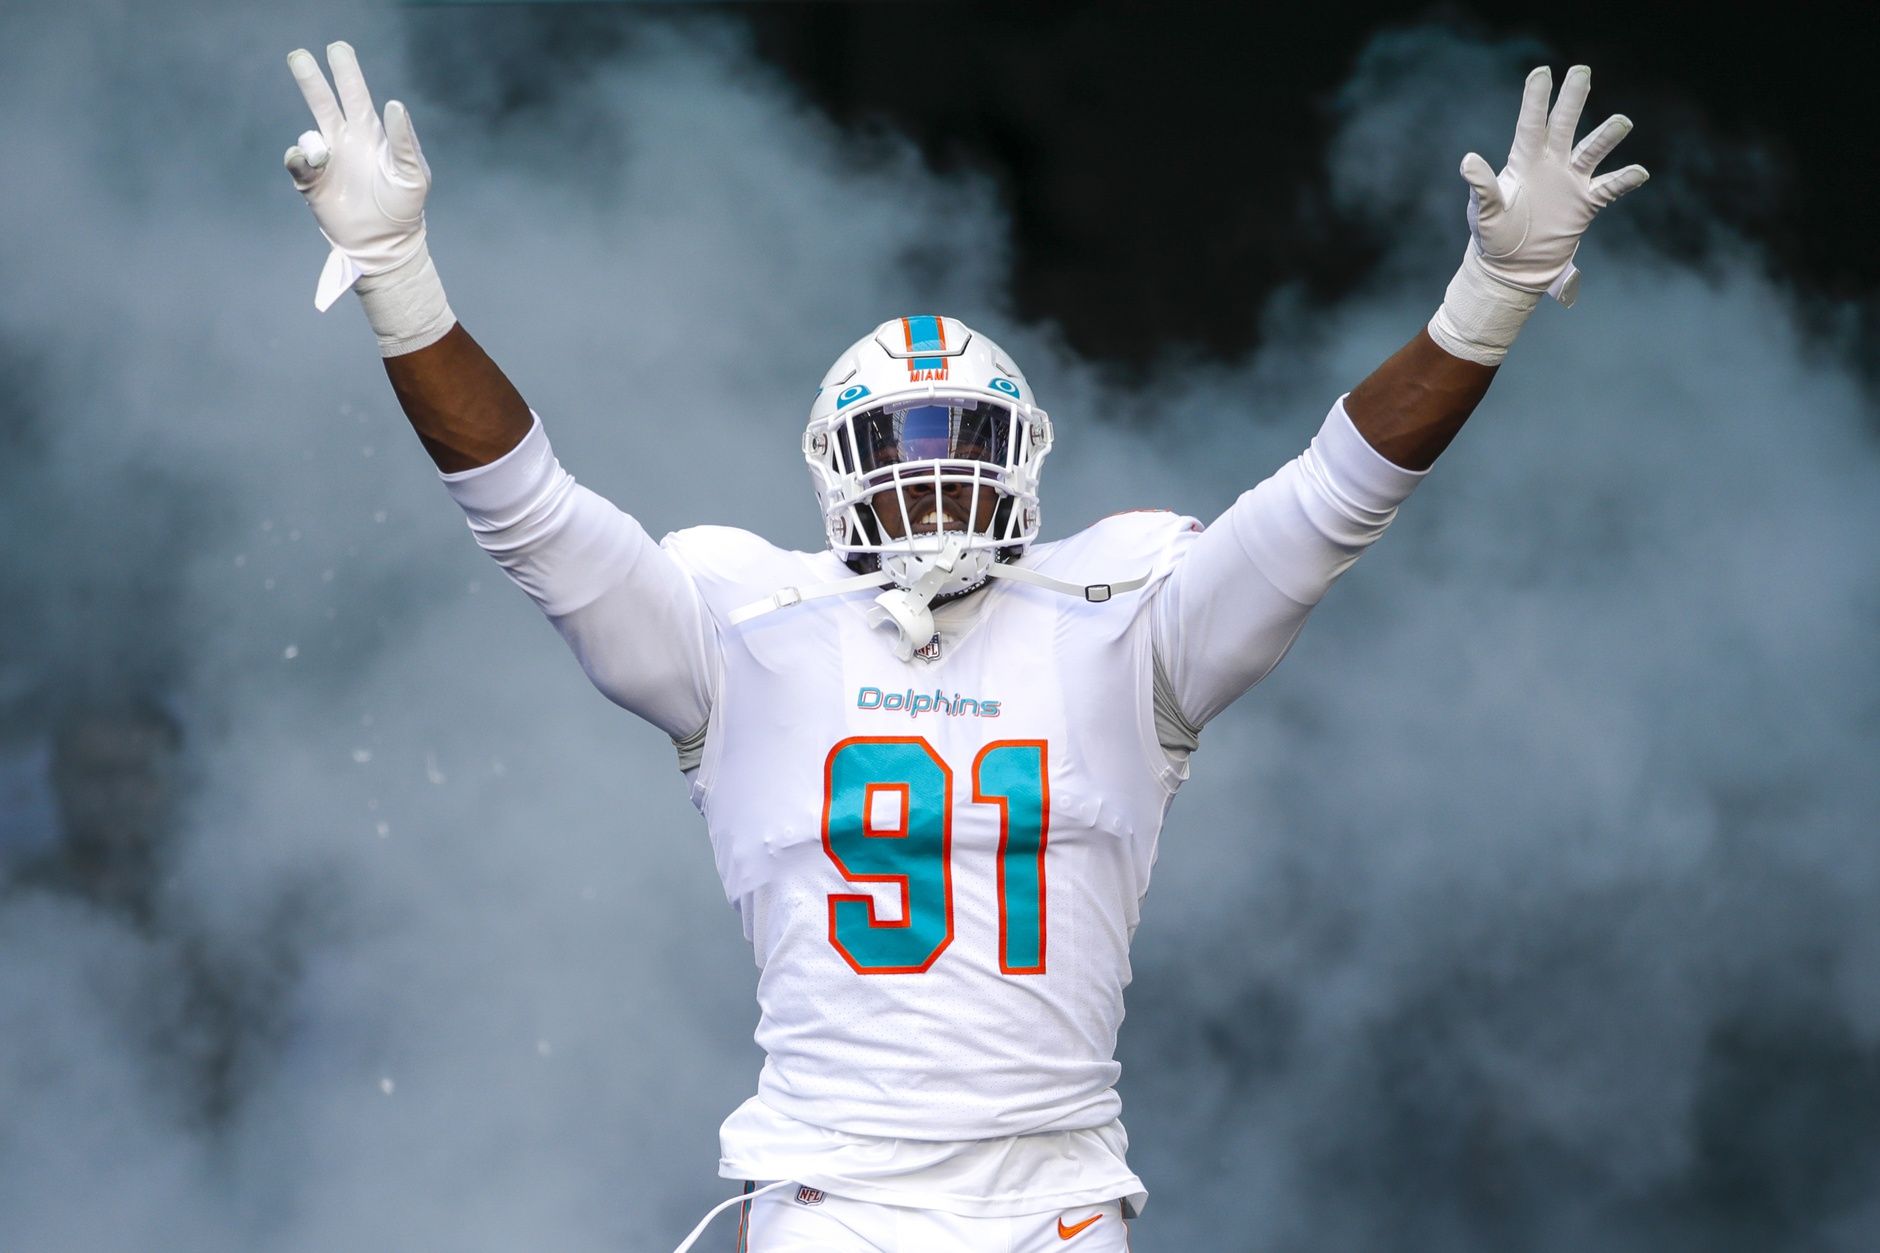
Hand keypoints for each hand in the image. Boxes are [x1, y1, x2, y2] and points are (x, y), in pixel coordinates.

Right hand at [283, 42, 430, 309]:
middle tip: (299, 55)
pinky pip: (297, 162)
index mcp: (370, 134)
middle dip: (311, 79)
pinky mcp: (311, 183)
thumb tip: (394, 104)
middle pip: (323, 103)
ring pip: (307, 133)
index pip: (356, 95)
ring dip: (311, 140)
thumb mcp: (413, 174)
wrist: (386, 244)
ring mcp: (326, 162)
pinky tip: (314, 166)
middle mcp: (345, 142)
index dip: (346, 73)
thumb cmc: (405, 207)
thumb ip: (405, 140)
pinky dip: (300, 159)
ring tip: (325, 158)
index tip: (338, 49)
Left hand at [1460, 65, 1647, 304]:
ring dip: (1605, 138)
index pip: (1531, 125)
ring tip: (1622, 122)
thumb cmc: (1493, 237)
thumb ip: (1482, 187)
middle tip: (1581, 71)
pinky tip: (1639, 172)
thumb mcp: (1484, 213)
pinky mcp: (1585, 204)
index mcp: (1523, 163)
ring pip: (1591, 152)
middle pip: (1563, 126)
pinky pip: (1609, 188)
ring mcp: (1570, 182)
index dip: (1536, 99)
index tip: (1541, 72)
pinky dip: (1624, 181)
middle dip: (1572, 99)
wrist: (1513, 267)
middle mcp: (1549, 165)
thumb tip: (1467, 161)